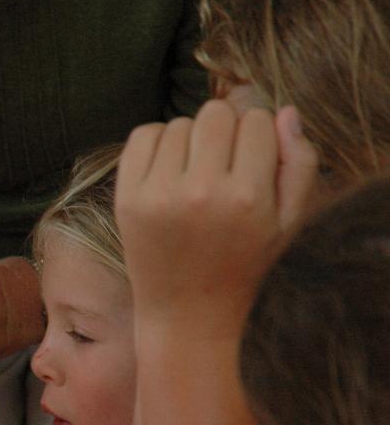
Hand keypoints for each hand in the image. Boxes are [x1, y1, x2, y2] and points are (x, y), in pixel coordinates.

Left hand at [115, 101, 319, 335]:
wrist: (187, 312)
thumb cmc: (243, 264)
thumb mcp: (287, 222)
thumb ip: (298, 165)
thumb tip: (283, 112)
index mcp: (247, 197)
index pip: (257, 121)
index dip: (258, 136)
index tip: (251, 161)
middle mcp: (201, 192)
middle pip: (216, 114)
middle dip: (224, 130)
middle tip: (222, 163)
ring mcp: (158, 195)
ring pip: (179, 124)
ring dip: (190, 139)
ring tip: (194, 173)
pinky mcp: (127, 199)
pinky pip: (142, 136)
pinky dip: (156, 142)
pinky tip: (168, 169)